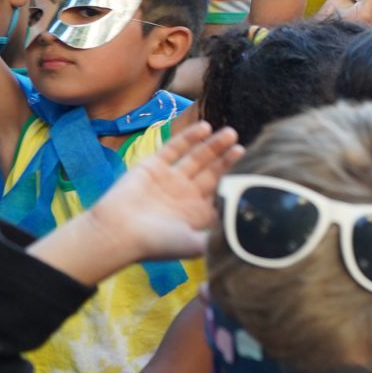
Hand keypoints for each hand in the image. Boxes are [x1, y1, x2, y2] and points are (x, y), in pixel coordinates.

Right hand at [85, 123, 243, 265]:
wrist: (117, 233)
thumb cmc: (156, 243)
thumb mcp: (194, 245)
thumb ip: (220, 238)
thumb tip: (248, 239)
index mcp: (197, 214)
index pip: (222, 192)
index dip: (237, 180)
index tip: (255, 169)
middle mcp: (185, 195)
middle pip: (212, 172)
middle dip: (227, 159)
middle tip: (243, 145)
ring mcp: (170, 179)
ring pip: (197, 158)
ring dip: (213, 145)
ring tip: (231, 133)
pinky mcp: (153, 166)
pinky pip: (174, 148)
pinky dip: (189, 137)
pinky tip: (205, 127)